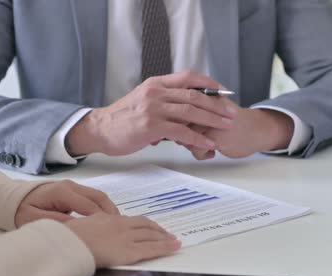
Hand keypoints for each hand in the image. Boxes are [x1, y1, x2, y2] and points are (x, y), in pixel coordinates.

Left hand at [15, 180, 118, 227]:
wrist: (13, 197)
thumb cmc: (22, 210)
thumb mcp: (35, 220)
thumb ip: (58, 223)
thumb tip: (80, 230)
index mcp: (62, 192)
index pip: (88, 206)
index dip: (101, 219)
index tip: (110, 233)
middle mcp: (71, 186)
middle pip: (99, 197)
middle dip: (111, 213)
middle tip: (120, 230)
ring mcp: (74, 186)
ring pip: (99, 196)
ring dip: (109, 210)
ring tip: (116, 226)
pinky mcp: (75, 189)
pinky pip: (94, 197)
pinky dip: (103, 208)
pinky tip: (106, 220)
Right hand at [65, 71, 237, 155]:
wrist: (100, 130)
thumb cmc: (123, 118)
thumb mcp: (144, 101)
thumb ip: (164, 100)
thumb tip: (184, 107)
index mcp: (156, 84)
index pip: (188, 77)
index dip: (208, 83)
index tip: (223, 91)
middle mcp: (156, 93)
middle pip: (193, 95)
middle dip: (216, 104)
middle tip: (231, 112)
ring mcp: (153, 109)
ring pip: (190, 111)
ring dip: (211, 119)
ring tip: (226, 126)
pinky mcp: (151, 126)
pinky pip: (180, 131)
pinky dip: (197, 137)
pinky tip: (207, 142)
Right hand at [66, 214, 180, 267]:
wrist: (66, 245)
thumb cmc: (67, 238)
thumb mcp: (79, 227)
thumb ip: (90, 227)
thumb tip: (90, 231)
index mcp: (108, 219)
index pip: (132, 220)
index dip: (144, 224)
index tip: (151, 227)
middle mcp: (120, 226)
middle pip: (145, 226)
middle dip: (158, 230)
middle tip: (168, 234)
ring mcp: (126, 238)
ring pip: (151, 236)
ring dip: (165, 238)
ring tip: (174, 241)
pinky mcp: (129, 252)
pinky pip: (151, 249)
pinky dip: (165, 248)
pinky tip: (174, 248)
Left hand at [184, 100, 293, 159]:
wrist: (256, 130)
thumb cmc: (230, 122)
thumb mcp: (209, 109)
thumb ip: (189, 110)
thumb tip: (167, 121)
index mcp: (201, 95)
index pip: (176, 108)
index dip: (175, 122)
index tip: (181, 130)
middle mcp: (203, 105)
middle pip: (178, 123)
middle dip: (180, 135)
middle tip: (190, 139)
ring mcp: (208, 120)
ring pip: (184, 136)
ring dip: (191, 144)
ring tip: (203, 144)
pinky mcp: (215, 135)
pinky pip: (195, 148)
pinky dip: (201, 154)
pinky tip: (212, 151)